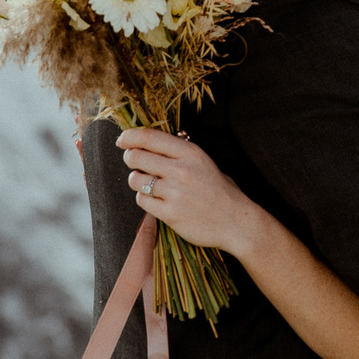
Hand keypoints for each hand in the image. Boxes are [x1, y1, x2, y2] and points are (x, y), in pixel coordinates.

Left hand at [120, 128, 263, 255]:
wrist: (235, 221)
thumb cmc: (219, 190)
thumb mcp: (203, 162)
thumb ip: (178, 153)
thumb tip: (146, 144)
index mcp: (191, 153)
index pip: (149, 137)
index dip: (130, 136)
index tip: (122, 139)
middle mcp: (181, 171)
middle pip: (136, 157)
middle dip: (130, 158)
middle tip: (134, 161)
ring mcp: (175, 193)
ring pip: (136, 179)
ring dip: (137, 180)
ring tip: (148, 183)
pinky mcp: (170, 214)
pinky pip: (142, 200)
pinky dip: (145, 198)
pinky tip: (156, 199)